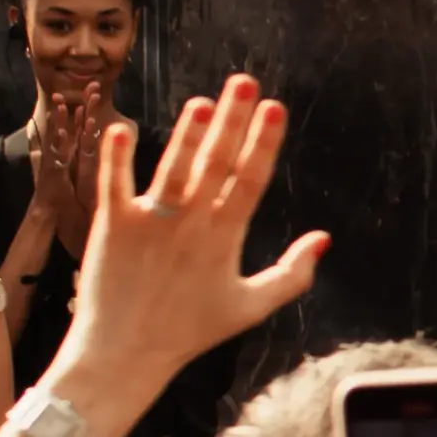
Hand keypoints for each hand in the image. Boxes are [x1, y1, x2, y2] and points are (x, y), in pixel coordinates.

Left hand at [32, 81, 326, 436]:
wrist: (124, 355)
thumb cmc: (188, 331)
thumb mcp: (249, 308)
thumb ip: (291, 274)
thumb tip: (323, 239)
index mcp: (225, 238)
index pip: (251, 180)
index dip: (264, 142)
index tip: (275, 107)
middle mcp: (190, 224)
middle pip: (217, 163)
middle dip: (233, 120)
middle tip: (244, 81)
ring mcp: (150, 223)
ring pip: (173, 168)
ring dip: (188, 133)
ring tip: (202, 102)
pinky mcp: (112, 226)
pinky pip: (114, 184)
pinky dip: (116, 157)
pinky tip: (120, 127)